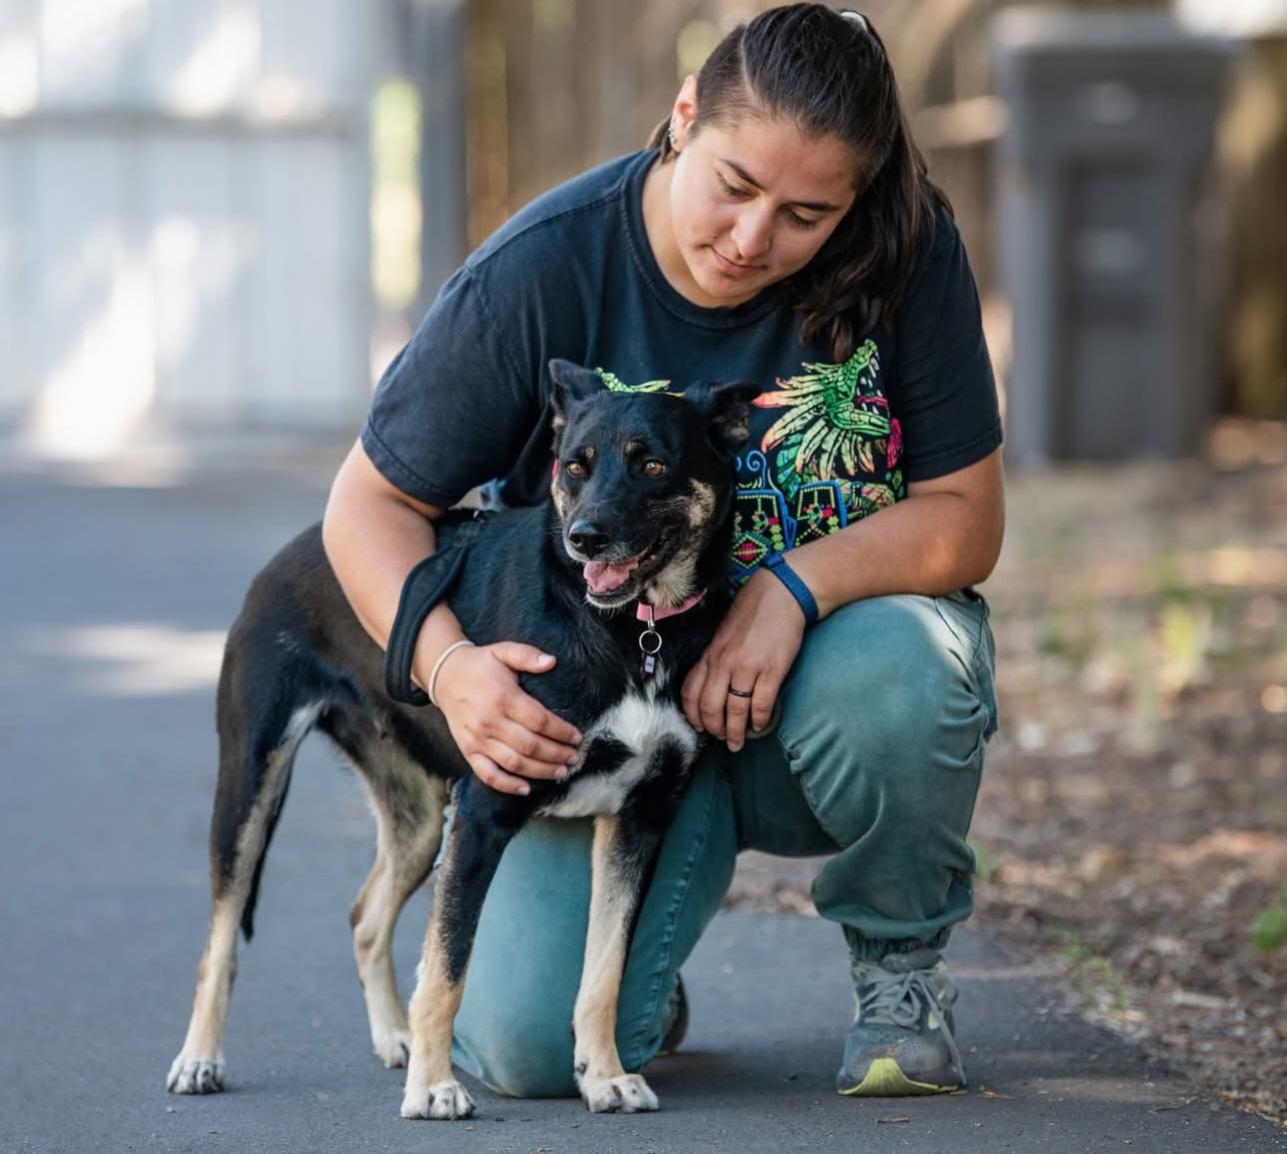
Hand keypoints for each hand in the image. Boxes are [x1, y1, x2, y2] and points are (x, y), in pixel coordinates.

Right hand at [429, 642, 581, 795]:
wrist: (446, 676)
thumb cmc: (481, 664)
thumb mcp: (504, 651)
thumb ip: (528, 655)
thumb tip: (552, 662)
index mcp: (503, 698)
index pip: (540, 721)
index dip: (562, 732)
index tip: (577, 737)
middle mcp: (490, 722)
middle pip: (531, 746)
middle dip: (557, 755)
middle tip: (574, 758)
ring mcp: (478, 739)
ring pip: (514, 763)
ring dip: (540, 772)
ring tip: (560, 772)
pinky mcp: (468, 750)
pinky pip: (488, 774)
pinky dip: (507, 785)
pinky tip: (526, 789)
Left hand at [681, 571, 805, 751]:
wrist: (781, 593)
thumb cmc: (752, 613)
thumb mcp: (723, 635)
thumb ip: (716, 658)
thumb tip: (712, 685)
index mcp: (710, 654)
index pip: (691, 693)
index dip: (693, 715)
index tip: (700, 727)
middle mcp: (723, 663)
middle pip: (710, 708)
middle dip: (714, 729)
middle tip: (722, 740)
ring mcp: (747, 667)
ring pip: (734, 711)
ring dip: (736, 732)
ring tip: (739, 743)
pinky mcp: (771, 669)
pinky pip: (761, 704)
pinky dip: (759, 720)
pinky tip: (761, 725)